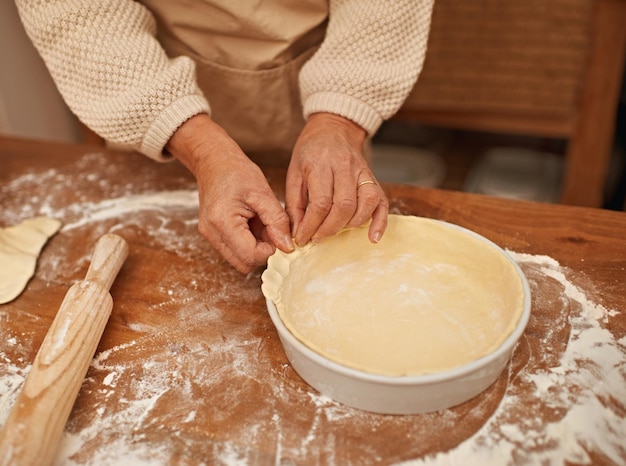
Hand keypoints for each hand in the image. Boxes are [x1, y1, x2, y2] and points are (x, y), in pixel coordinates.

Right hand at [167, 114, 292, 272]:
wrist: (213, 160)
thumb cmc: (236, 171)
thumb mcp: (263, 193)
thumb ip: (277, 221)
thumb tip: (287, 246)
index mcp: (222, 221)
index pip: (251, 255)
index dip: (270, 250)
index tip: (278, 234)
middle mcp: (211, 233)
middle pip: (243, 264)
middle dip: (262, 252)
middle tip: (271, 231)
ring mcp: (210, 235)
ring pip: (239, 259)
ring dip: (255, 248)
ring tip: (261, 224)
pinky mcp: (212, 234)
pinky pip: (233, 250)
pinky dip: (247, 242)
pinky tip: (252, 224)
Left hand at [286, 113, 388, 245]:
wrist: (333, 130)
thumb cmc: (310, 153)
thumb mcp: (294, 174)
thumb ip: (295, 204)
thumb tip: (297, 233)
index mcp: (321, 164)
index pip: (320, 202)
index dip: (311, 225)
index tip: (302, 238)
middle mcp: (345, 167)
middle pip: (344, 205)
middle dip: (329, 229)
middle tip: (317, 239)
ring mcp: (363, 172)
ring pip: (365, 203)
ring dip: (351, 225)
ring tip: (335, 232)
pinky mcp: (374, 178)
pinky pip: (382, 202)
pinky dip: (379, 222)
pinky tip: (372, 237)